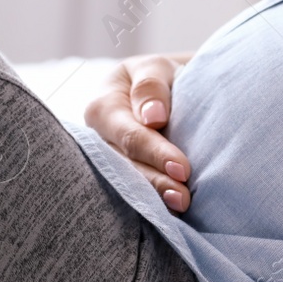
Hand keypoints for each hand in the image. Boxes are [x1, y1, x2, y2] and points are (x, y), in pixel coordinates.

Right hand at [83, 52, 195, 212]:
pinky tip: (171, 213)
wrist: (159, 88)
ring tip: (181, 206)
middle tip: (183, 198)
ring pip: (129, 182)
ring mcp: (108, 160)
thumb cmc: (156, 76)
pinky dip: (153, 201)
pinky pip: (133, 190)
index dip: (155, 153)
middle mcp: (99, 140)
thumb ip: (151, 86)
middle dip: (155, 182)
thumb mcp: (154, 68)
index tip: (183, 169)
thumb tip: (153, 116)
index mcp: (102, 108)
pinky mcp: (120, 175)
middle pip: (127, 165)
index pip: (130, 136)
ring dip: (155, 197)